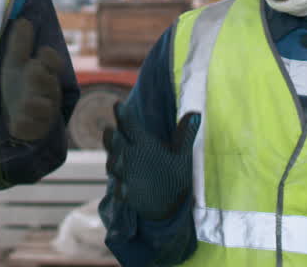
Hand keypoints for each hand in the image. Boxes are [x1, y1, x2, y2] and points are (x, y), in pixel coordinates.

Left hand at [0, 18, 62, 141]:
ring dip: (35, 102)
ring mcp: (43, 112)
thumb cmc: (18, 87)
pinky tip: (18, 120)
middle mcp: (48, 92)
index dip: (50, 57)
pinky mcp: (34, 129)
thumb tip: (23, 20)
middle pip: (49, 82)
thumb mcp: (14, 65)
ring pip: (44, 106)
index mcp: (45, 73)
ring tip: (26, 101)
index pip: (54, 63)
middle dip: (40, 77)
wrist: (15, 118)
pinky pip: (32, 127)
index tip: (42, 52)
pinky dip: (26, 123)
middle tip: (32, 70)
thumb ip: (19, 45)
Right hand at [103, 102, 199, 220]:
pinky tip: (123, 189)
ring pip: (114, 165)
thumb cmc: (174, 173)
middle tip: (110, 131)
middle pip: (115, 143)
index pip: (129, 126)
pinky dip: (121, 190)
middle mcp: (130, 156)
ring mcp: (126, 174)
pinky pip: (120, 191)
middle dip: (111, 138)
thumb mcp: (181, 154)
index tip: (118, 104)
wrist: (172, 202)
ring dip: (115, 162)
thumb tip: (196, 113)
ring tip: (118, 160)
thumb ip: (185, 135)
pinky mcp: (127, 193)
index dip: (123, 115)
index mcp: (142, 143)